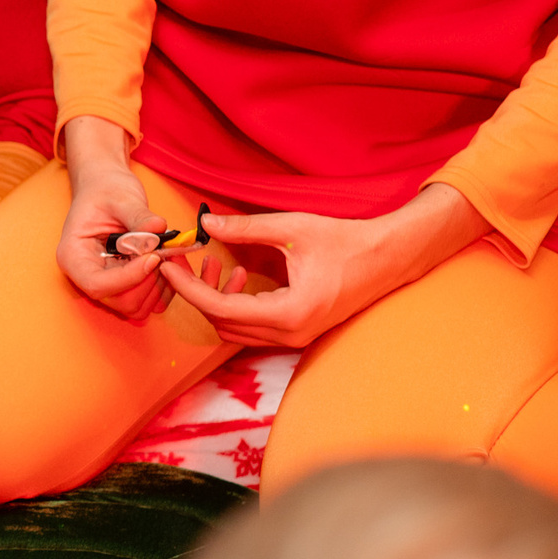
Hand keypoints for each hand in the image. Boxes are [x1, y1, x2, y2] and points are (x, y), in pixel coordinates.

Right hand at [55, 117, 178, 318]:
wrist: (107, 188)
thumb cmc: (106, 190)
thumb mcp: (121, 197)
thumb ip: (138, 216)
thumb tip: (158, 229)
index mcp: (74, 256)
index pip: (97, 285)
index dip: (129, 277)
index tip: (153, 256)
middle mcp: (87, 276)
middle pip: (120, 301)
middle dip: (148, 280)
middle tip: (165, 252)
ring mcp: (108, 284)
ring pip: (136, 307)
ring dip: (159, 284)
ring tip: (169, 253)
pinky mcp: (126, 286)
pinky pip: (148, 303)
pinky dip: (164, 288)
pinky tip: (168, 262)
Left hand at [155, 184, 485, 347]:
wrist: (389, 258)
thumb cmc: (346, 241)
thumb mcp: (292, 227)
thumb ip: (246, 227)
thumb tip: (205, 222)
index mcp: (289, 313)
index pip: (220, 309)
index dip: (189, 288)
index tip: (168, 266)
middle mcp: (290, 333)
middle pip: (222, 324)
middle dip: (197, 293)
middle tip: (184, 261)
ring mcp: (295, 337)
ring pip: (235, 330)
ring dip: (216, 299)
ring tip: (214, 262)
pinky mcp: (297, 331)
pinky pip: (252, 326)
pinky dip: (235, 304)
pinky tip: (239, 272)